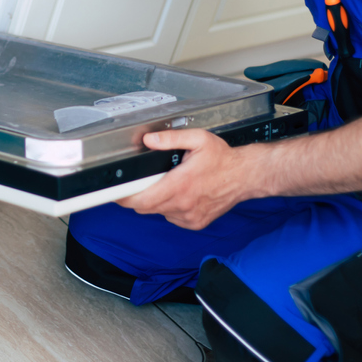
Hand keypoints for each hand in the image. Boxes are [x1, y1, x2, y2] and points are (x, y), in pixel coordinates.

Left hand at [117, 129, 260, 230]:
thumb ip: (170, 138)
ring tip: (170, 183)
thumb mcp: (198, 139)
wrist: (246, 177)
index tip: (115, 192)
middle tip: (144, 180)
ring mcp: (189, 217)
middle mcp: (183, 205)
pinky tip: (181, 193)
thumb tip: (149, 140)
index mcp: (180, 185)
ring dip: (156, 200)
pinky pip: (171, 217)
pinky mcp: (195, 223)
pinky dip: (170, 207)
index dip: (124, 197)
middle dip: (139, 195)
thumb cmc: (223, 159)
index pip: (141, 199)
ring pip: (158, 212)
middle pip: (145, 207)